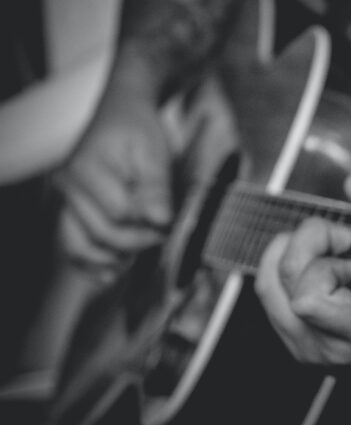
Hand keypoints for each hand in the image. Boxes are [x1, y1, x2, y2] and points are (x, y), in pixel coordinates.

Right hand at [55, 84, 172, 282]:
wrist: (121, 112)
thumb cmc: (137, 128)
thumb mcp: (154, 151)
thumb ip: (157, 187)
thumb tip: (160, 220)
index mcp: (86, 170)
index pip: (119, 214)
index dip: (148, 223)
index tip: (169, 220)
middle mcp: (68, 188)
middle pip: (101, 234)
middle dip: (137, 241)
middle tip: (162, 235)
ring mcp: (65, 201)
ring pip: (79, 247)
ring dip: (111, 258)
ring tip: (138, 254)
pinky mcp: (70, 212)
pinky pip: (73, 246)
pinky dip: (92, 262)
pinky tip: (113, 270)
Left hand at [255, 217, 350, 365]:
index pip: (308, 298)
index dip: (324, 264)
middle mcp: (326, 345)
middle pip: (284, 282)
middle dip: (308, 243)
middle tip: (339, 240)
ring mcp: (307, 348)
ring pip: (267, 287)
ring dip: (291, 255)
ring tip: (323, 251)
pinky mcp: (296, 345)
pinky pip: (271, 298)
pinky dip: (287, 272)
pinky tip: (315, 267)